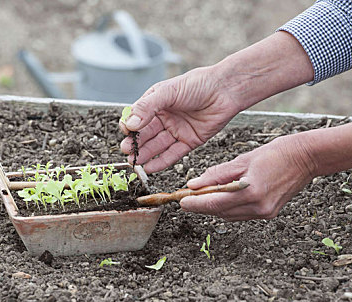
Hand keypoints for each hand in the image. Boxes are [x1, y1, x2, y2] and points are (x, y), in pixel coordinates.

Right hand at [119, 66, 244, 172]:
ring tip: (135, 162)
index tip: (125, 132)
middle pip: (146, 134)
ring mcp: (177, 130)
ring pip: (158, 146)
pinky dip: (162, 162)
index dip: (130, 126)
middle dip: (136, 144)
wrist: (225, 90)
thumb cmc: (198, 84)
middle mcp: (166, 117)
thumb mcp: (168, 91)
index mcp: (157, 102)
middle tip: (127, 152)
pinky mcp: (190, 141)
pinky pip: (173, 154)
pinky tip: (150, 168)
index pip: (138, 117)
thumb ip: (147, 107)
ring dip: (146, 154)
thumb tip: (130, 123)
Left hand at [180, 134, 316, 220]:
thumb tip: (194, 184)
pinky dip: (228, 208)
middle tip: (187, 198)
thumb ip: (216, 174)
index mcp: (251, 192)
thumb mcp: (242, 160)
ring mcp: (265, 213)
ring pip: (229, 216)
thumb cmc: (276, 154)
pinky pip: (241, 214)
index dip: (195, 204)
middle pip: (220, 212)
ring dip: (214, 208)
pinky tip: (222, 198)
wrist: (305, 158)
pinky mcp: (269, 213)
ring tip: (202, 196)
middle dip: (201, 206)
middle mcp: (258, 207)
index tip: (181, 201)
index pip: (215, 203)